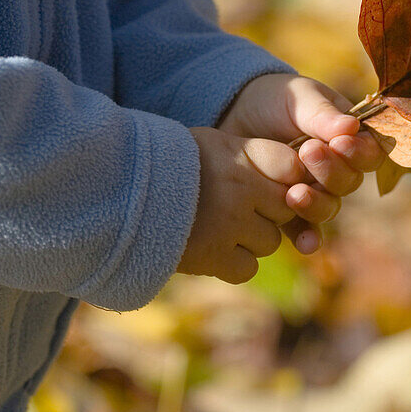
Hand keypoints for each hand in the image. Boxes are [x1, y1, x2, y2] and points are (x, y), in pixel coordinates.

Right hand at [178, 126, 325, 281]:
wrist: (115, 192)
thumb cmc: (166, 163)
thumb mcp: (209, 143)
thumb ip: (251, 155)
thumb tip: (294, 170)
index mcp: (241, 154)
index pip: (292, 167)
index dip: (284, 178)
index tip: (266, 181)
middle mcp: (242, 187)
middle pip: (286, 208)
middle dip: (269, 211)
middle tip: (239, 208)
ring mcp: (230, 223)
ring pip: (270, 241)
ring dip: (252, 239)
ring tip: (220, 227)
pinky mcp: (214, 256)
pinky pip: (247, 268)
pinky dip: (233, 264)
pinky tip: (211, 248)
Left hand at [218, 74, 384, 251]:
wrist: (231, 113)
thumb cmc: (274, 99)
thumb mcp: (298, 98)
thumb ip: (322, 115)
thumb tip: (352, 127)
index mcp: (348, 138)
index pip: (370, 153)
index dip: (360, 154)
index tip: (340, 144)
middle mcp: (337, 168)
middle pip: (350, 182)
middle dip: (331, 172)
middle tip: (307, 152)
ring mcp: (314, 190)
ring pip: (330, 207)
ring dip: (317, 204)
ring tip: (295, 192)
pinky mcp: (288, 209)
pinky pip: (305, 229)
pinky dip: (308, 238)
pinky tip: (305, 244)